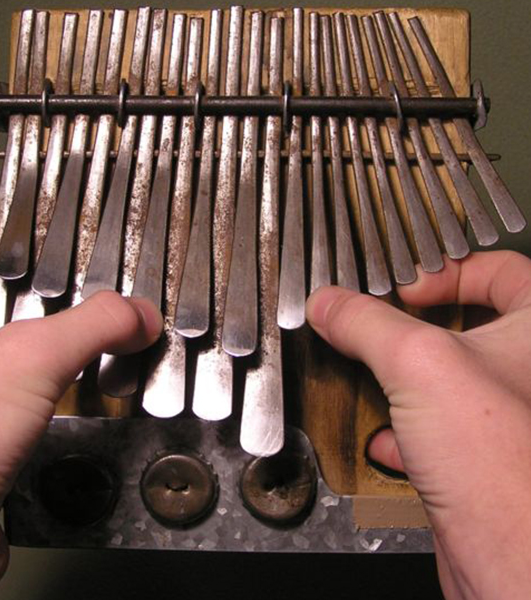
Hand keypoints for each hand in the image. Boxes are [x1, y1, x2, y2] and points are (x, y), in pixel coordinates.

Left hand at [0, 292, 161, 599]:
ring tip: (80, 400)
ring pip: (19, 408)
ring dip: (53, 408)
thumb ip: (93, 324)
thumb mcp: (33, 352)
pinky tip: (60, 446)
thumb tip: (138, 314)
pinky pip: (26, 450)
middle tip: (84, 359)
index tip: (68, 316)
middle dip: (52, 363)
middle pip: (10, 361)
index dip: (31, 311)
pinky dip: (50, 448)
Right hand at [306, 251, 530, 599]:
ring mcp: (507, 419)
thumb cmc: (502, 464)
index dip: (451, 272)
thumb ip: (367, 323)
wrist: (511, 561)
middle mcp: (526, 374)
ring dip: (405, 381)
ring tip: (375, 379)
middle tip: (383, 329)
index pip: (503, 271)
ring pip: (448, 381)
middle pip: (468, 326)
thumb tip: (331, 303)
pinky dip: (408, 430)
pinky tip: (388, 439)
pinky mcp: (485, 459)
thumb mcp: (418, 364)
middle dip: (415, 331)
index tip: (409, 289)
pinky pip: (440, 429)